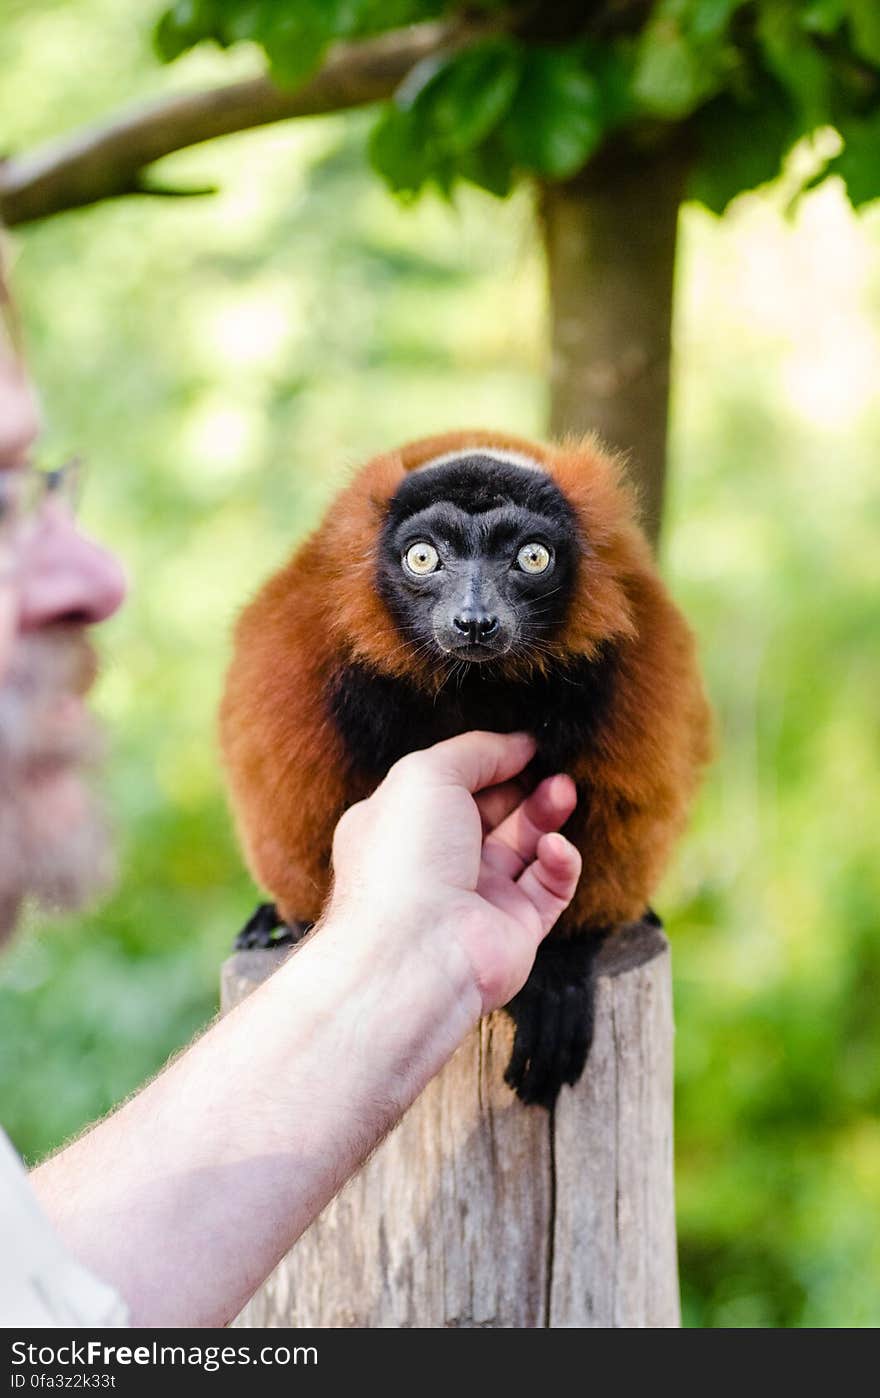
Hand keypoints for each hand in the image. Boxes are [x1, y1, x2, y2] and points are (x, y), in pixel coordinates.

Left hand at [326, 731, 581, 1013]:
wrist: (418, 951)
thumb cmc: (407, 856)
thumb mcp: (428, 774)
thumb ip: (476, 751)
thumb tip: (519, 744)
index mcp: (403, 825)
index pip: (451, 785)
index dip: (489, 762)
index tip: (526, 744)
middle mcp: (438, 861)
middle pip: (494, 813)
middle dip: (526, 786)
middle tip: (555, 769)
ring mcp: (477, 896)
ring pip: (526, 845)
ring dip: (548, 815)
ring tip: (564, 792)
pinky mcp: (516, 928)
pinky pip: (549, 887)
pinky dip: (559, 863)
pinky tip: (554, 848)